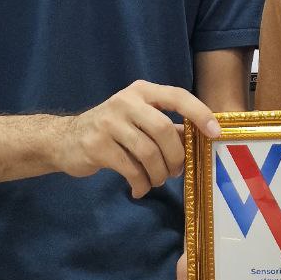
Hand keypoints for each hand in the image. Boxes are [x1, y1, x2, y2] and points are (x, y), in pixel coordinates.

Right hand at [55, 81, 220, 196]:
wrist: (65, 140)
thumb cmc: (112, 129)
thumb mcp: (140, 120)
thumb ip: (169, 127)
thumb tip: (201, 138)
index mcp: (142, 91)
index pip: (177, 96)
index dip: (199, 113)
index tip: (215, 132)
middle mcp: (126, 101)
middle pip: (164, 129)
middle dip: (176, 156)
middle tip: (175, 172)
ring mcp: (109, 121)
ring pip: (148, 152)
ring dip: (158, 173)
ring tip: (156, 181)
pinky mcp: (97, 145)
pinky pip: (130, 168)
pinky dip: (140, 183)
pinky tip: (139, 188)